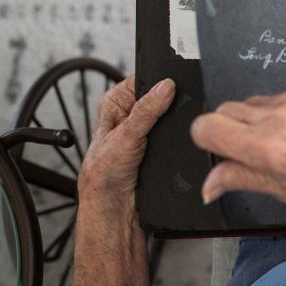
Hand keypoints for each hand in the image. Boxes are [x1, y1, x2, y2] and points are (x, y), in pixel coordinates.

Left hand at [78, 75, 175, 213]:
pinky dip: (179, 141)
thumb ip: (147, 110)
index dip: (159, 83)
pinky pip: (176, 137)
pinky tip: (176, 146)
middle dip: (171, 107)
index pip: (144, 81)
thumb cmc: (106, 171)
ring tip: (168, 137)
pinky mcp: (160, 146)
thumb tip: (165, 87)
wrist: (117, 204)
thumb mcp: (127, 134)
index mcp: (116, 102)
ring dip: (175, 127)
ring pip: (171, 119)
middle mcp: (131, 114)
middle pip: (161, 99)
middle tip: (170, 118)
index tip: (173, 87)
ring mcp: (147, 131)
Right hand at [190, 86, 285, 229]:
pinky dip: (274, 115)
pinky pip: (273, 99)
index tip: (218, 153)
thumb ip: (239, 179)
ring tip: (276, 147)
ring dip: (251, 123)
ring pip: (247, 104)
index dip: (208, 143)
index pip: (207, 128)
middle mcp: (279, 119)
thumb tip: (209, 184)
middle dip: (228, 133)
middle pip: (223, 112)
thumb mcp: (282, 193)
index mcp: (268, 148)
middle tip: (248, 156)